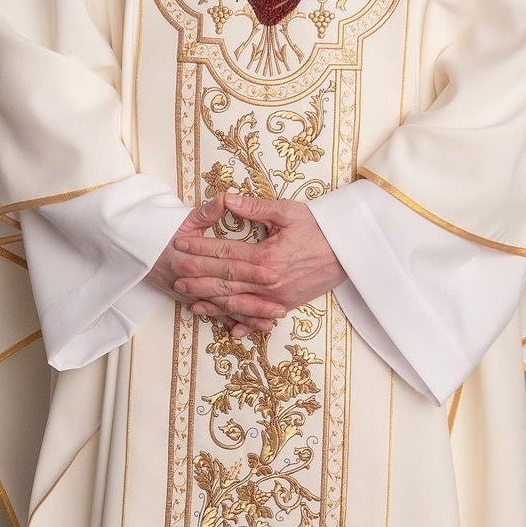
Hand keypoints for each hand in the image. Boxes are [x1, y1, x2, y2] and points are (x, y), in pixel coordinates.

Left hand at [152, 191, 345, 334]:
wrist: (351, 252)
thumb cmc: (320, 228)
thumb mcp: (288, 212)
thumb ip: (255, 208)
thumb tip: (226, 200)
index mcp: (268, 256)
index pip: (225, 254)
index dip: (200, 250)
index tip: (181, 245)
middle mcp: (270, 282)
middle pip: (225, 281)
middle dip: (197, 277)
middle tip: (174, 274)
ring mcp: (277, 298)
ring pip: (237, 302)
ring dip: (211, 301)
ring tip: (189, 297)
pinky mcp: (286, 305)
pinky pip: (258, 316)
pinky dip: (242, 322)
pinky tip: (226, 326)